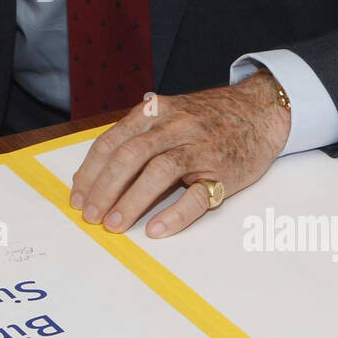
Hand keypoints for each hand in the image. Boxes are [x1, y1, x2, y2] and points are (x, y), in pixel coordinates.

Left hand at [69, 71, 290, 238]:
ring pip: (160, 171)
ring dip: (132, 200)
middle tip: (91, 216)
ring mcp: (201, 148)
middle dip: (104, 187)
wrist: (260, 109)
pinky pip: (199, 194)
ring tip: (114, 224)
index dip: (91, 171)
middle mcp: (175, 126)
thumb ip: (136, 136)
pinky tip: (156, 229)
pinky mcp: (224, 171)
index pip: (113, 141)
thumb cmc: (207, 118)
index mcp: (156, 113)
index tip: (77, 196)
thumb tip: (94, 175)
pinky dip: (175, 213)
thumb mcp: (168, 114)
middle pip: (131, 155)